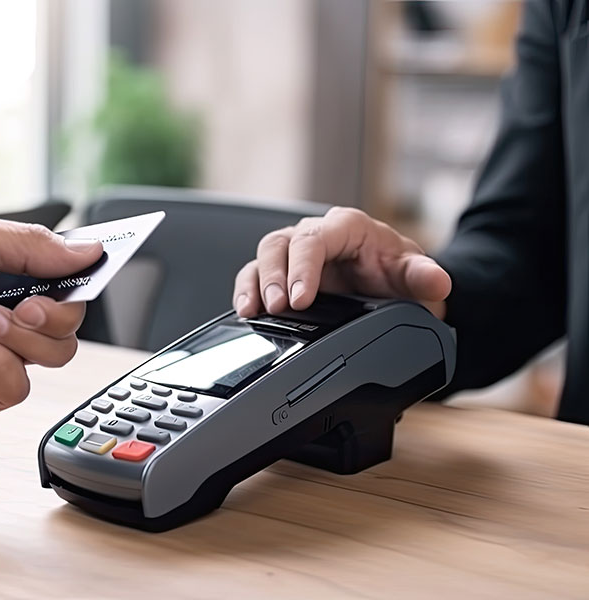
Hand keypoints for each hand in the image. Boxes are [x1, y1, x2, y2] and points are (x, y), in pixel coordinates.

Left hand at [0, 206, 102, 423]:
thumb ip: (31, 244)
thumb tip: (87, 251)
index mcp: (2, 276)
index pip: (62, 280)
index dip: (81, 276)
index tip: (95, 267)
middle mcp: (3, 316)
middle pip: (68, 321)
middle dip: (56, 311)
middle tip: (25, 303)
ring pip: (55, 355)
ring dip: (26, 336)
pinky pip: (19, 386)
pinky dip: (1, 362)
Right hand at [233, 207, 450, 318]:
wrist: (391, 286)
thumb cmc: (395, 273)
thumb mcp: (413, 275)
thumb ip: (422, 277)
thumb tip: (438, 282)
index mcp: (345, 227)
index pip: (314, 240)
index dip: (303, 267)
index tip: (301, 298)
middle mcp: (314, 236)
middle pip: (280, 244)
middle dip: (274, 276)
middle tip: (279, 307)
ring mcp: (294, 255)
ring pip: (263, 257)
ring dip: (256, 284)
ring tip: (254, 311)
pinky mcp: (282, 274)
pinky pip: (255, 276)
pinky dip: (247, 292)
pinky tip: (246, 313)